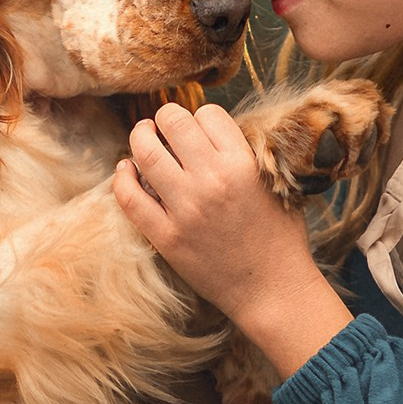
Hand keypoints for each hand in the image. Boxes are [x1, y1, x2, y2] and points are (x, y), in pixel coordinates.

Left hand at [113, 104, 350, 381]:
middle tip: (165, 127)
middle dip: (166, 118)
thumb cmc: (279, 236)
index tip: (199, 129)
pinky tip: (127, 171)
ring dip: (140, 138)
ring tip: (143, 138)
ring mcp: (185, 209)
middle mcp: (211, 180)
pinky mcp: (166, 237)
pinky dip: (123, 177)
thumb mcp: (274, 184)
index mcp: (242, 164)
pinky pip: (129, 197)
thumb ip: (244, 154)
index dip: (201, 118)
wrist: (272, 290)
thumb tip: (208, 130)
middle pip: (172, 121)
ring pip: (144, 152)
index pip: (208, 113)